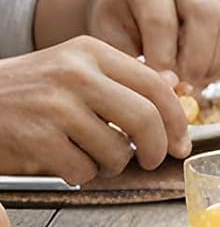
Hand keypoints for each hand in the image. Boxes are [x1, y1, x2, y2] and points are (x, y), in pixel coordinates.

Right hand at [0, 38, 190, 183]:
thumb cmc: (31, 92)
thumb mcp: (75, 69)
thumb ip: (122, 79)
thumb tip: (172, 86)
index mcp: (90, 52)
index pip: (155, 87)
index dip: (177, 122)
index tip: (181, 143)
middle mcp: (74, 74)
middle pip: (146, 120)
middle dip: (156, 149)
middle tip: (151, 160)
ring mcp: (55, 106)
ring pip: (117, 152)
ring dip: (110, 164)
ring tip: (88, 152)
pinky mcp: (39, 139)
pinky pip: (85, 171)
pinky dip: (79, 174)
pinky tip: (62, 158)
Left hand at [84, 0, 219, 92]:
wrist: (133, 0)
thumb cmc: (121, 20)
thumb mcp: (112, 36)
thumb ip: (135, 60)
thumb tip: (169, 86)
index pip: (161, 21)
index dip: (162, 60)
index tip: (161, 87)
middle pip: (205, 17)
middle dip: (195, 61)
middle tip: (183, 87)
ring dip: (212, 65)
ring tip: (191, 82)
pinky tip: (202, 72)